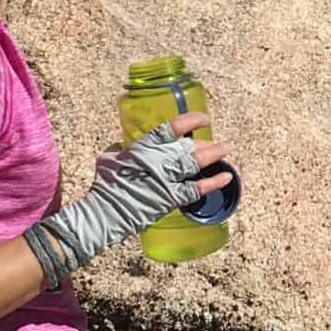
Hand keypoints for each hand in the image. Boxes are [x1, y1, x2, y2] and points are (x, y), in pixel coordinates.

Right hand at [27, 113, 236, 281]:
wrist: (105, 212)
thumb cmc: (104, 184)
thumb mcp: (110, 158)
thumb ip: (122, 150)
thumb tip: (127, 149)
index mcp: (143, 146)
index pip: (171, 128)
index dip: (190, 120)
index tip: (203, 118)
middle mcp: (158, 159)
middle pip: (188, 146)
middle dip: (205, 142)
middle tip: (218, 142)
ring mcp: (166, 178)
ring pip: (195, 163)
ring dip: (213, 156)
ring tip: (225, 150)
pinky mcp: (172, 197)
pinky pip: (197, 188)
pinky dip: (214, 182)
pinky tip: (227, 177)